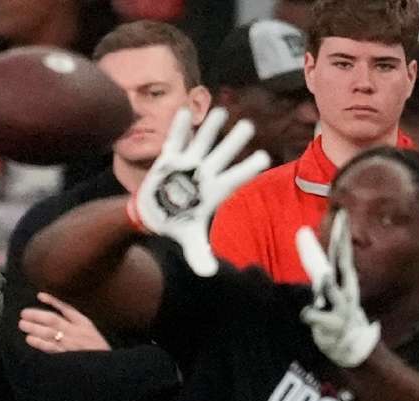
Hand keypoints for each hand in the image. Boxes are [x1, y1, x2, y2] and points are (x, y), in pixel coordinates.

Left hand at [19, 292, 110, 352]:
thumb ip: (78, 323)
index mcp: (84, 324)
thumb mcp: (92, 332)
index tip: (39, 296)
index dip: (52, 301)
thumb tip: (60, 314)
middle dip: (36, 315)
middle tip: (23, 314)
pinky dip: (39, 343)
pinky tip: (30, 339)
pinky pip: (50, 348)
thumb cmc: (98, 350)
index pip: (66, 308)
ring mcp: (71, 344)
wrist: (108, 368)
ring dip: (34, 328)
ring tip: (22, 325)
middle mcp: (76, 332)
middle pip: (53, 320)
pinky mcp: (67, 356)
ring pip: (49, 332)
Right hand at [134, 107, 269, 275]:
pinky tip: (184, 112)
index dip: (248, 168)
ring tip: (220, 111)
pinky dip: (179, 128)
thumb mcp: (189, 240)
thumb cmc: (177, 223)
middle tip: (249, 125)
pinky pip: (175, 140)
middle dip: (234, 140)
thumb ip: (199, 254)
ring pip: (202, 142)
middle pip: (223, 154)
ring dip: (210, 127)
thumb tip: (209, 273)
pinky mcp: (169, 159)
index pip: (235, 177)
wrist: (154, 214)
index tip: (264, 157)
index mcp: (214, 191)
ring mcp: (187, 164)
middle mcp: (204, 173)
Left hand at [295, 210, 380, 367]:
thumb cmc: (338, 309)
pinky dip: (310, 315)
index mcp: (344, 278)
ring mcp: (342, 307)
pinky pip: (316, 317)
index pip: (343, 252)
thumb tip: (303, 233)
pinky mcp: (334, 324)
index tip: (342, 213)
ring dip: (330, 285)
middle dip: (343, 247)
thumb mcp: (329, 284)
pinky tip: (306, 315)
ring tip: (326, 277)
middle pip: (344, 265)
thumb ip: (315, 260)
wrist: (352, 345)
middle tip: (342, 229)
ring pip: (334, 292)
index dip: (342, 233)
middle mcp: (346, 289)